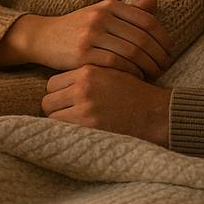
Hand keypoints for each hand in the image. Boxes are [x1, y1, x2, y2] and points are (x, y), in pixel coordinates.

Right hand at [0, 0, 172, 78]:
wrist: (43, 38)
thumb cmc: (78, 28)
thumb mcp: (101, 13)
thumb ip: (128, 10)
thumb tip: (153, 2)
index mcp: (109, 6)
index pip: (147, 20)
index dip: (163, 38)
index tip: (169, 51)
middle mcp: (101, 17)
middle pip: (142, 38)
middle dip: (158, 55)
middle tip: (166, 67)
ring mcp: (90, 35)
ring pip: (131, 51)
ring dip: (148, 66)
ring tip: (154, 74)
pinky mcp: (82, 54)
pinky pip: (115, 64)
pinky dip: (130, 72)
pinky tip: (136, 77)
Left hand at [42, 65, 170, 144]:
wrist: (156, 112)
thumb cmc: (134, 93)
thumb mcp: (110, 73)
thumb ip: (87, 76)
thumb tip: (64, 85)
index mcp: (87, 71)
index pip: (52, 83)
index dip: (58, 93)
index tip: (65, 100)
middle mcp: (83, 88)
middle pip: (48, 99)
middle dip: (55, 108)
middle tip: (66, 114)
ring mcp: (85, 107)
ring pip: (52, 116)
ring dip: (59, 121)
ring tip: (72, 124)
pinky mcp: (90, 126)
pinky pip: (63, 129)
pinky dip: (66, 132)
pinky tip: (76, 132)